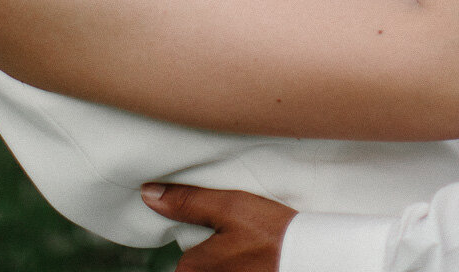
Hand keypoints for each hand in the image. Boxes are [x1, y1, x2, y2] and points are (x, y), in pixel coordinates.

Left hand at [142, 183, 295, 271]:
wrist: (310, 256)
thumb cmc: (270, 232)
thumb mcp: (230, 206)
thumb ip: (188, 201)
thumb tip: (149, 194)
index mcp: (192, 267)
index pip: (181, 253)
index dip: (196, 234)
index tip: (215, 225)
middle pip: (197, 264)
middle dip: (212, 248)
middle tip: (236, 233)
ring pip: (215, 267)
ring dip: (227, 255)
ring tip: (249, 241)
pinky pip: (229, 269)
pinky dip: (239, 262)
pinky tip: (256, 252)